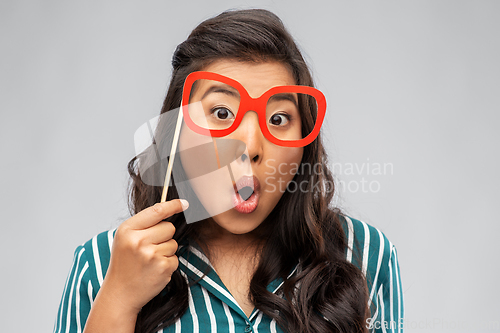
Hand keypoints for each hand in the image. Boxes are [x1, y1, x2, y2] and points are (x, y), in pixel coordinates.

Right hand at [99, 199, 188, 314]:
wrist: (120, 293)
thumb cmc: (125, 262)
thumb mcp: (125, 238)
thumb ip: (144, 223)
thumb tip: (168, 207)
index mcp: (127, 230)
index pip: (156, 211)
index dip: (173, 205)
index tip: (184, 203)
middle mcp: (138, 241)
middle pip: (169, 227)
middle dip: (164, 235)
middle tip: (149, 248)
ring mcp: (151, 255)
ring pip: (173, 243)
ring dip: (166, 251)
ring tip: (149, 261)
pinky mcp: (163, 268)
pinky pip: (175, 258)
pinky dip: (167, 263)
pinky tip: (153, 270)